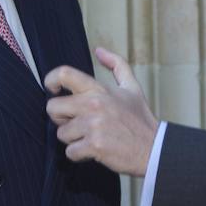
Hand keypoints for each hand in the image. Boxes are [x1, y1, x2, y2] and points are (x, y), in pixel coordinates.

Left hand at [44, 47, 157, 176]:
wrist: (154, 149)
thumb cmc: (140, 120)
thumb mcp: (132, 88)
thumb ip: (117, 65)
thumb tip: (99, 50)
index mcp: (99, 89)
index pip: (64, 74)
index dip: (51, 80)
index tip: (53, 90)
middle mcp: (94, 104)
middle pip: (53, 107)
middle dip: (60, 118)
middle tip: (76, 123)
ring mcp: (93, 125)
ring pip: (61, 133)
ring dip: (73, 139)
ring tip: (92, 137)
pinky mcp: (94, 145)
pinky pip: (70, 152)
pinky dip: (80, 154)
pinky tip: (94, 150)